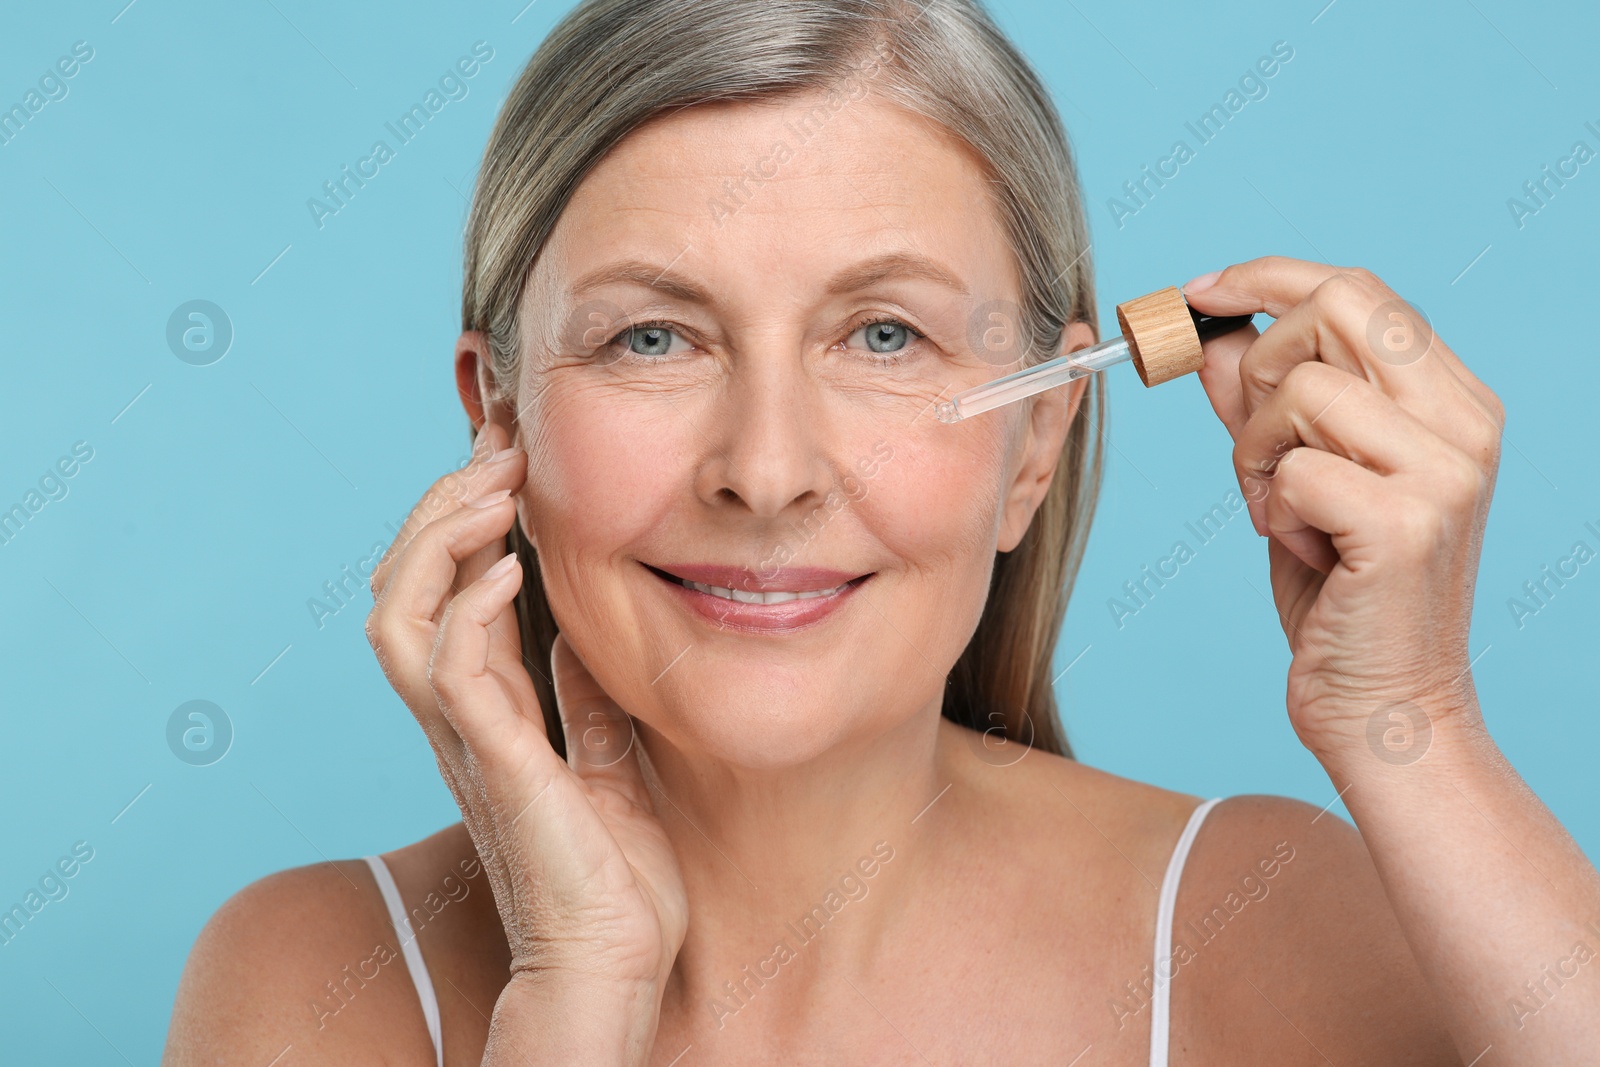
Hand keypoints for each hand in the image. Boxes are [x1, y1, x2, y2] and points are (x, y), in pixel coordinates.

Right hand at [364, 421, 687, 1002]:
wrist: (611, 967)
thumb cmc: (611, 880)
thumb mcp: (607, 760)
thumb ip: (583, 698)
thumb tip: (584, 631)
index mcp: (485, 711)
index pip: (443, 592)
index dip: (460, 518)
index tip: (508, 456)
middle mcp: (458, 718)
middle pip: (402, 587)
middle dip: (442, 506)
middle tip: (498, 451)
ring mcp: (466, 740)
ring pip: (399, 615)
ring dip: (439, 539)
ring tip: (493, 490)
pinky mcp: (493, 765)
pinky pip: (450, 672)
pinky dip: (468, 609)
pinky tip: (510, 567)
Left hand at [1184, 257, 1503, 756]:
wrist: (1385, 706)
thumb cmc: (1342, 595)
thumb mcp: (1291, 479)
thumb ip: (1259, 405)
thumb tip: (1213, 337)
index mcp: (1452, 400)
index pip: (1358, 289)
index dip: (1267, 277)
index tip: (1198, 294)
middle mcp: (1465, 423)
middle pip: (1330, 311)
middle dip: (1257, 368)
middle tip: (1254, 447)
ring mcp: (1445, 470)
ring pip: (1299, 390)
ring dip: (1255, 453)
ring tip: (1279, 513)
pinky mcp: (1406, 521)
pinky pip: (1290, 468)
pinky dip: (1269, 507)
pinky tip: (1300, 549)